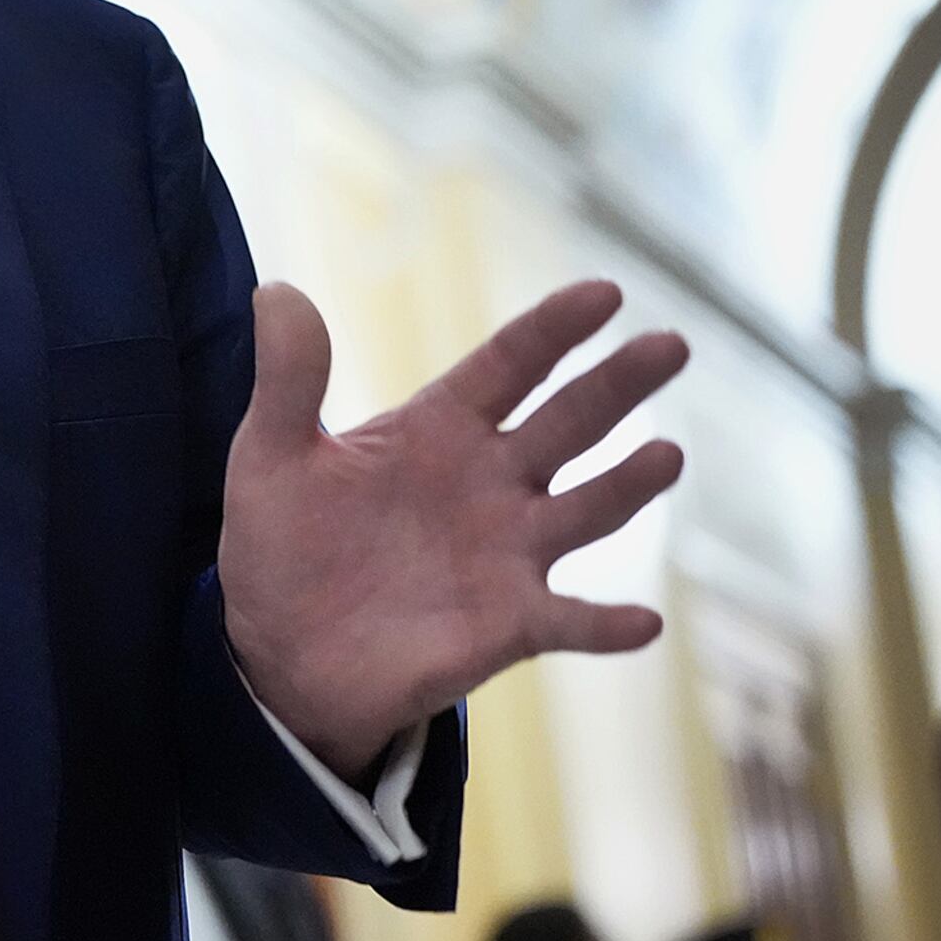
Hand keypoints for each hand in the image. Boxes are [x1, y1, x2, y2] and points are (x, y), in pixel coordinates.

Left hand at [221, 279, 686, 779]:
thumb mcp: (270, 457)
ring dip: (626, 486)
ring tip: (666, 455)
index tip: (606, 292)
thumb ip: (287, 379)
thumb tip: (277, 291)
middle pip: (569, 422)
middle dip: (618, 385)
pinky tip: (642, 621)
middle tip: (670, 345)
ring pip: (587, 510)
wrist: (280, 650)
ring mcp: (508, 553)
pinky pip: (570, 622)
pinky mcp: (510, 625)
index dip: (554, 329)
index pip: (509, 365)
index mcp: (439, 429)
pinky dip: (607, 623)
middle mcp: (490, 482)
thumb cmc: (283, 543)